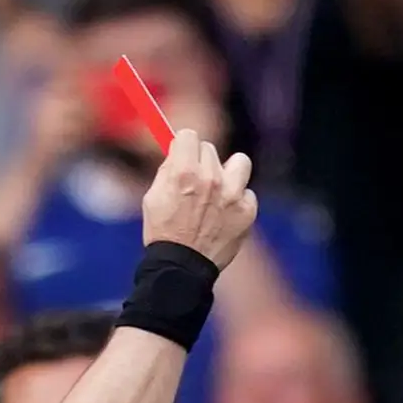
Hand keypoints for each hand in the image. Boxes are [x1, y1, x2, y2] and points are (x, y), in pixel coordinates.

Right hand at [139, 128, 260, 267]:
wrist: (182, 268)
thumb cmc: (163, 232)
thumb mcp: (153, 196)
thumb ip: (168, 170)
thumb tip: (178, 150)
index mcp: (184, 171)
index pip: (190, 135)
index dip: (184, 146)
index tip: (183, 155)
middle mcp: (211, 178)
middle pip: (210, 150)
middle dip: (201, 162)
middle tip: (195, 182)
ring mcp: (233, 195)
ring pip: (240, 162)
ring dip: (229, 172)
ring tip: (220, 189)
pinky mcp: (248, 211)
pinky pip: (248, 193)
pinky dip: (239, 201)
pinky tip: (226, 214)